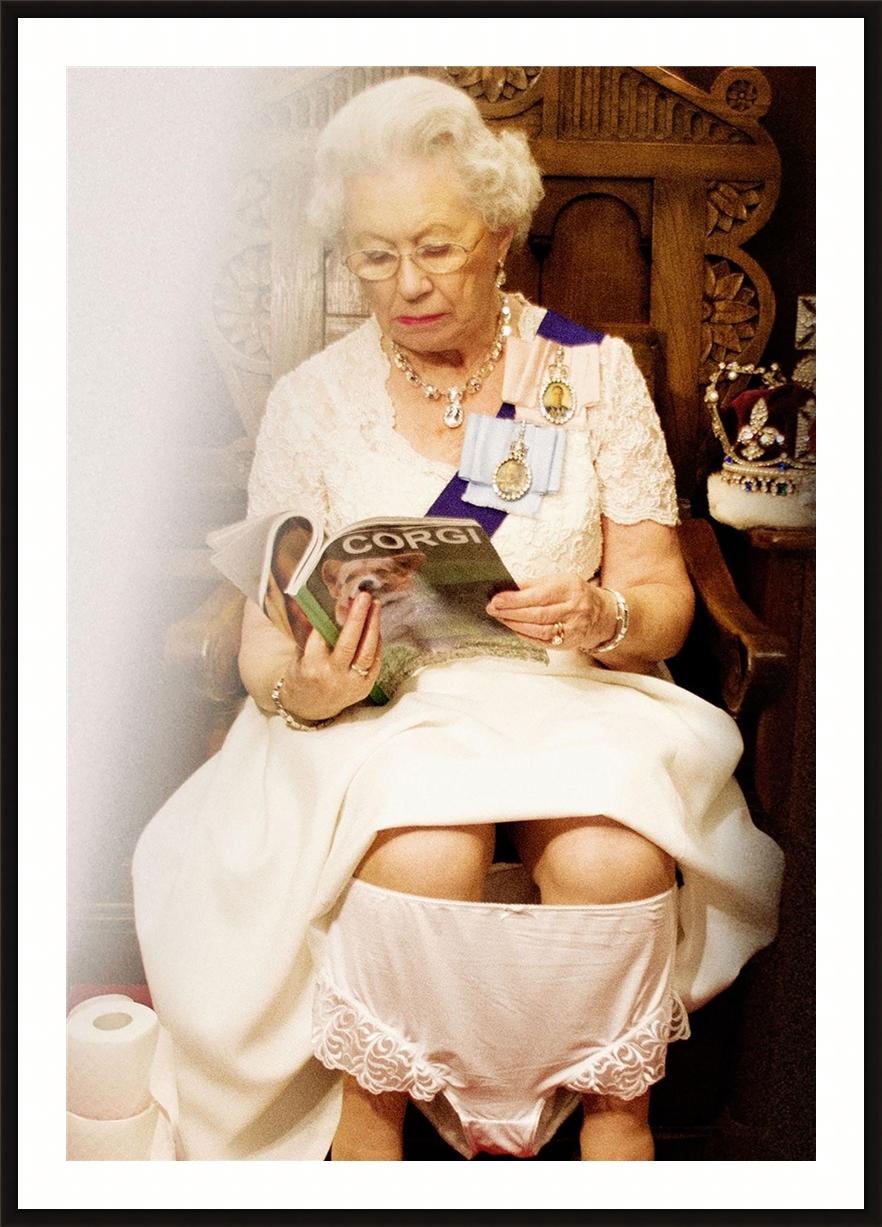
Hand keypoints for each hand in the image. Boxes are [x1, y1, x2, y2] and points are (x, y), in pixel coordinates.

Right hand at [279, 590, 381, 719]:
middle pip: (349, 643)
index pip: (323, 636)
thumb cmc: (302, 675)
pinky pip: (375, 662)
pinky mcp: (364, 688)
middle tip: (364, 596)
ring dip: (373, 626)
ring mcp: (351, 684)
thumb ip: (312, 634)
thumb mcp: (299, 656)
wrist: (310, 708)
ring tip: (375, 606)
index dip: (332, 616)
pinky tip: (375, 626)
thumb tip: (325, 606)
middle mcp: (332, 676)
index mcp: (311, 667)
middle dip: (358, 617)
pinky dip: (376, 643)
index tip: (341, 598)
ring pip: (366, 652)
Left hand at [486, 573, 616, 652]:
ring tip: (501, 619)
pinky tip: (514, 629)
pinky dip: (525, 635)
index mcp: (570, 588)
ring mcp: (573, 628)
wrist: (600, 613)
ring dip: (516, 625)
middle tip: (493, 609)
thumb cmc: (573, 594)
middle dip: (511, 612)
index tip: (496, 599)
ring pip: (539, 630)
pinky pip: (542, 641)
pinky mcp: (569, 643)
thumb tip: (505, 588)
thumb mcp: (557, 581)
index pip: (539, 595)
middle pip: (538, 614)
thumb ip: (532, 584)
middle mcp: (574, 609)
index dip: (515, 599)